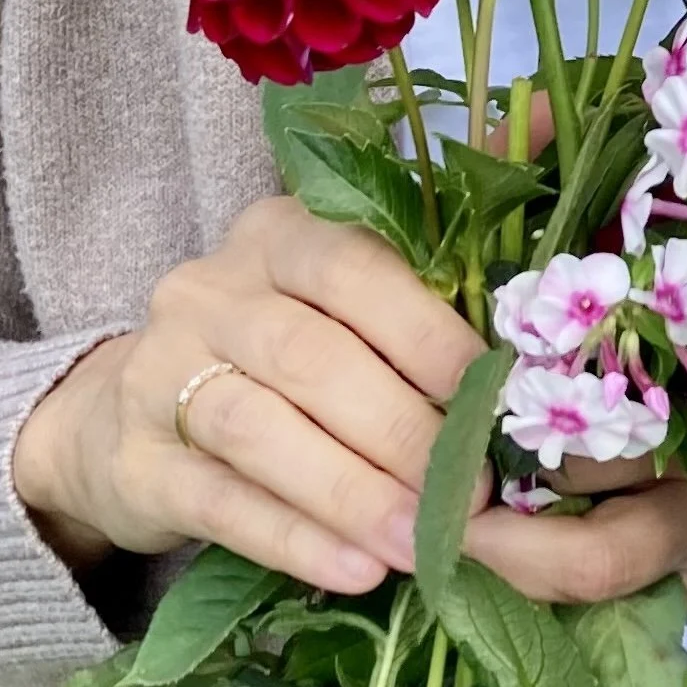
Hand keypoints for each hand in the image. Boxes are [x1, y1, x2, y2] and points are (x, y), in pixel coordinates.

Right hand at [11, 197, 686, 605]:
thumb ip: (453, 218)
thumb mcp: (359, 284)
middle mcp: (210, 288)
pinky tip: (356, 570)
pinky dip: (293, 537)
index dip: (428, 336)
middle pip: (308, 355)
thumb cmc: (285, 354)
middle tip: (476, 494)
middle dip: (401, 429)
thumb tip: (560, 116)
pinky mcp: (135, 461)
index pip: (354, 269)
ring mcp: (160, 372)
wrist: (126, 422)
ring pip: (257, 427)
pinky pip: (217, 499)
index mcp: (280, 234)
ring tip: (423, 544)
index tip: (497, 401)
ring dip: (351, 491)